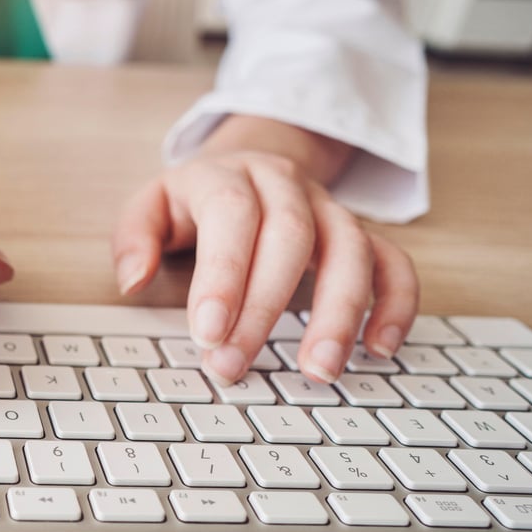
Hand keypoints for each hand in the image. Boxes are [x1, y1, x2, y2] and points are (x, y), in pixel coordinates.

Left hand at [111, 140, 417, 385]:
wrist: (251, 161)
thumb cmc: (195, 200)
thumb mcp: (151, 205)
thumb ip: (134, 238)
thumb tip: (134, 279)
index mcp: (227, 176)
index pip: (230, 214)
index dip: (222, 275)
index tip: (207, 333)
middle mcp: (285, 186)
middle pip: (288, 238)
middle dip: (263, 308)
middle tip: (235, 366)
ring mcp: (330, 209)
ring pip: (352, 249)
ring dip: (340, 313)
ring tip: (319, 370)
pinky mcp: (362, 234)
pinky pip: (394, 262)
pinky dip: (396, 304)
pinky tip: (380, 349)